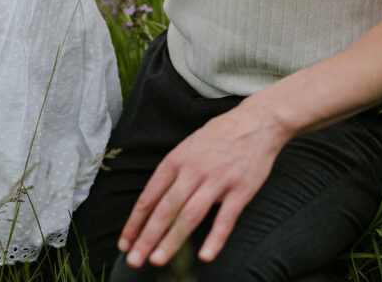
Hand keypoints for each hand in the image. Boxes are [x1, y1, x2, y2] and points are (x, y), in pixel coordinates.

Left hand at [118, 103, 287, 267]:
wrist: (256, 122)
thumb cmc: (219, 135)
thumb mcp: (189, 146)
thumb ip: (174, 172)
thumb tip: (155, 201)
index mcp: (177, 159)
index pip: (150, 195)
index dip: (135, 221)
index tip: (124, 243)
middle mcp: (193, 170)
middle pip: (165, 209)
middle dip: (147, 237)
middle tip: (133, 260)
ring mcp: (217, 180)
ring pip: (189, 216)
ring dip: (171, 241)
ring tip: (156, 261)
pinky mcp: (241, 190)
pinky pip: (226, 219)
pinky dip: (215, 239)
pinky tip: (205, 257)